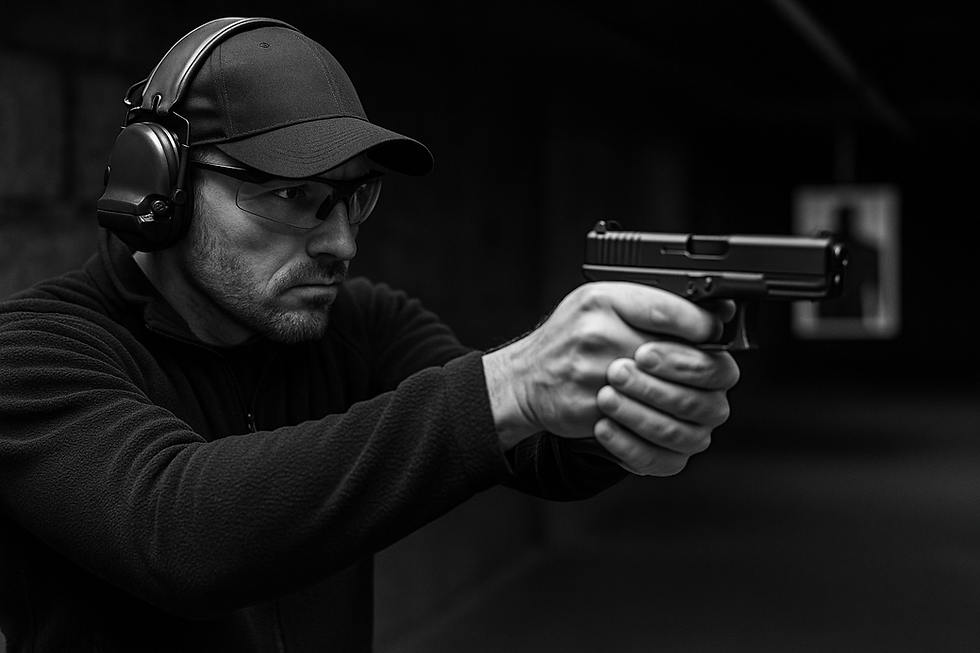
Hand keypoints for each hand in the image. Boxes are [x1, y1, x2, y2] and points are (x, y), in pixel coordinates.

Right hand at [482, 282, 738, 474]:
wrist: (523, 378)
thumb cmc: (569, 339)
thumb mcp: (604, 302)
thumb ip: (657, 303)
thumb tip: (717, 313)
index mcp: (605, 300)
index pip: (669, 310)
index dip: (701, 326)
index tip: (713, 333)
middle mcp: (598, 334)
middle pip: (677, 357)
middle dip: (695, 370)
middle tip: (694, 374)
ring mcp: (594, 376)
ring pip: (668, 400)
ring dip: (677, 403)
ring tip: (670, 399)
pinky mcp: (592, 412)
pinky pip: (644, 431)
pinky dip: (655, 432)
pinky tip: (651, 422)